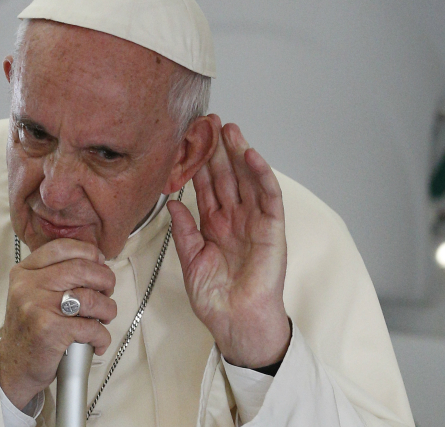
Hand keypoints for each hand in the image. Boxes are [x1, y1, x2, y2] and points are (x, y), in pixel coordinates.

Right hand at [0, 238, 116, 408]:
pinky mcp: (50, 330)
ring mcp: (38, 306)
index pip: (61, 247)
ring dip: (107, 309)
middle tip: (108, 292)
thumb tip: (97, 263)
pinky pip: (91, 327)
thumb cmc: (31, 329)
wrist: (13, 367)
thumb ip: (55, 275)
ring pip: (90, 298)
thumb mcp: (32, 293)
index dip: (88, 252)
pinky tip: (98, 342)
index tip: (100, 264)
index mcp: (25, 272)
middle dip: (105, 279)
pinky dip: (102, 336)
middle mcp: (28, 285)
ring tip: (105, 317)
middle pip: (81, 269)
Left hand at [167, 115, 290, 367]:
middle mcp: (234, 218)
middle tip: (209, 122)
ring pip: (248, 180)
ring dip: (240, 154)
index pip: (207, 187)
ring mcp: (254, 222)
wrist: (235, 321)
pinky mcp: (272, 229)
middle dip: (218, 150)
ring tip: (229, 130)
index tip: (188, 140)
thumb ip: (184, 229)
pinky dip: (262, 176)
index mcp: (215, 224)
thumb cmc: (216, 296)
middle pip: (227, 177)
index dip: (199, 164)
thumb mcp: (191, 259)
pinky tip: (252, 156)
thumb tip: (172, 202)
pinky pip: (269, 198)